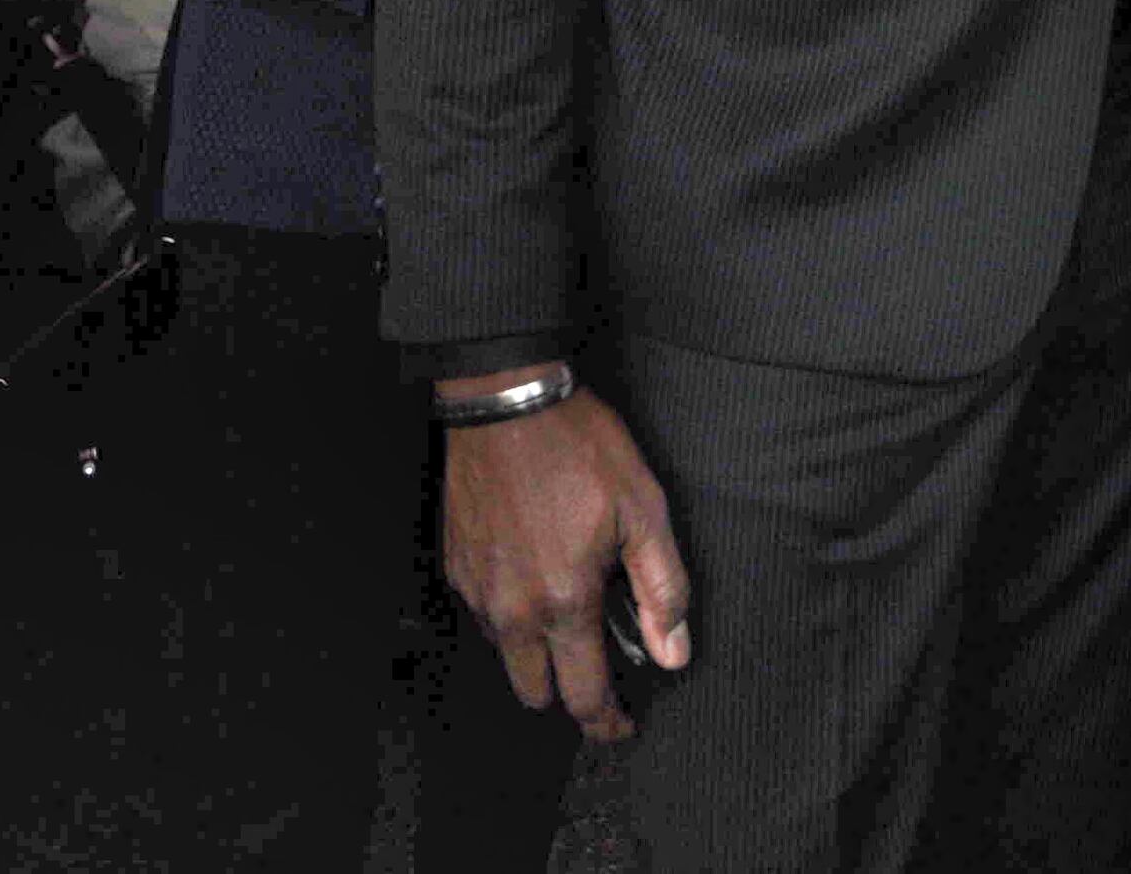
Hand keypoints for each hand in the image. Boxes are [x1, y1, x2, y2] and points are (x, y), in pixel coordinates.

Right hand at [437, 371, 688, 742]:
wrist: (507, 402)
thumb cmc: (579, 449)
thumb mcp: (642, 510)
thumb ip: (661, 590)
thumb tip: (673, 653)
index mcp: (562, 603)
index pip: (582, 695)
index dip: (605, 722)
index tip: (621, 728)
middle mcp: (512, 610)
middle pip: (535, 691)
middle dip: (567, 693)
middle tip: (598, 673)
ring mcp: (477, 590)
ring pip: (507, 654)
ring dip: (538, 650)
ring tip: (572, 610)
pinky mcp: (457, 566)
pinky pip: (486, 614)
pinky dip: (513, 613)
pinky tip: (537, 575)